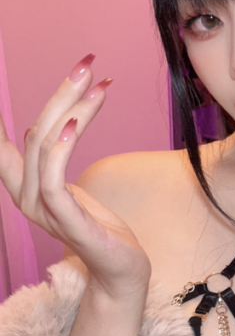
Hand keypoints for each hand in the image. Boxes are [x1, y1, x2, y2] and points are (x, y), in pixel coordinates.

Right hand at [0, 54, 151, 298]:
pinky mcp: (66, 222)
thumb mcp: (70, 186)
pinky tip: (74, 123)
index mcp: (23, 186)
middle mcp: (25, 197)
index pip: (1, 144)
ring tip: (96, 84)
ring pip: (45, 147)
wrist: (121, 270)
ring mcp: (43, 212)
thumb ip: (53, 156)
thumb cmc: (99, 226)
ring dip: (72, 109)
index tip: (1, 77)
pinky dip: (62, 148)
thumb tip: (51, 120)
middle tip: (86, 64)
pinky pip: (52, 180)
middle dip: (59, 94)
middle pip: (32, 134)